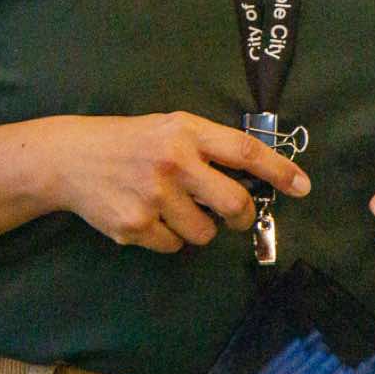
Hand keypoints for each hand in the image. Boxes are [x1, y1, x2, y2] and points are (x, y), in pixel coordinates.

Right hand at [45, 112, 310, 253]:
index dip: (279, 170)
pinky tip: (148, 216)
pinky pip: (173, 245)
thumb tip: (256, 176)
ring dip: (198, 227)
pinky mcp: (134, 226)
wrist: (71, 158)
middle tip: (237, 217)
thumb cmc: (131, 141)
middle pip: (233, 202)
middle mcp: (173, 162)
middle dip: (242, 217)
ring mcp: (153, 196)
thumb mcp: (170, 128)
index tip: (303, 186)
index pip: (244, 151)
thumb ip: (208, 147)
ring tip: (172, 207)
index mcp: (186, 131)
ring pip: (204, 232)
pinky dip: (169, 237)